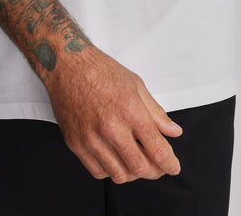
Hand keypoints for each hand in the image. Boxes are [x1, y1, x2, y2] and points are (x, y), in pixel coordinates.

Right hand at [46, 47, 182, 182]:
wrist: (67, 65)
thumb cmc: (101, 70)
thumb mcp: (136, 85)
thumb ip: (156, 112)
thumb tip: (174, 131)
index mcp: (130, 110)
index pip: (157, 149)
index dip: (169, 164)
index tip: (173, 167)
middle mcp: (111, 128)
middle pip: (140, 168)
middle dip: (155, 172)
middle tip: (158, 167)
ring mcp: (91, 138)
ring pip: (119, 175)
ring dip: (133, 173)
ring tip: (136, 161)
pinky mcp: (76, 144)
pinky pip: (98, 172)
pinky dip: (111, 171)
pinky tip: (116, 159)